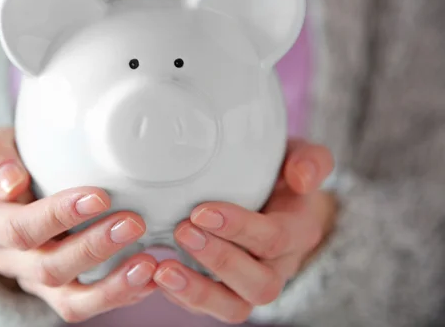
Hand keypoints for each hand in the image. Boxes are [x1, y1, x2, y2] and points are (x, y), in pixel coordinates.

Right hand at [0, 127, 156, 322]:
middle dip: (94, 247)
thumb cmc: (15, 163)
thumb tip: (10, 183)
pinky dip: (122, 295)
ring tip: (148, 263)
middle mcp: (9, 260)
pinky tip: (150, 279)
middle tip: (133, 223)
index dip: (59, 216)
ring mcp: (36, 282)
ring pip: (70, 300)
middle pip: (48, 267)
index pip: (21, 228)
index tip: (100, 197)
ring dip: (112, 284)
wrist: (16, 189)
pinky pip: (89, 305)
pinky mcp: (61, 293)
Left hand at [153, 138, 336, 323]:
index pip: (275, 238)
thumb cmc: (283, 178)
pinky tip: (156, 274)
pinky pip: (209, 308)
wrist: (279, 206)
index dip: (239, 228)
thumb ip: (311, 161)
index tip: (201, 212)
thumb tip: (302, 177)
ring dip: (197, 291)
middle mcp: (279, 266)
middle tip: (182, 231)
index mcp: (299, 232)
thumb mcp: (301, 159)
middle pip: (259, 283)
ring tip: (163, 270)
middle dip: (219, 260)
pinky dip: (182, 297)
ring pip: (235, 307)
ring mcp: (252, 285)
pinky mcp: (227, 293)